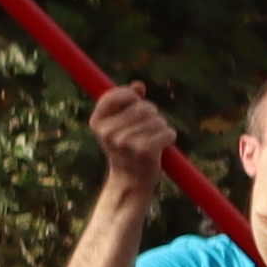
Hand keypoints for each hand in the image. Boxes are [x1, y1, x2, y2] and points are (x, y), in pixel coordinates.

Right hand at [85, 82, 183, 202]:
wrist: (130, 181)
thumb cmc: (126, 149)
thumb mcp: (119, 125)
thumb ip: (128, 103)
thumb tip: (139, 85)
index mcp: (97, 122)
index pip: (114, 95)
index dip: (130, 95)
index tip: (136, 102)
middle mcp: (107, 132)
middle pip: (142, 106)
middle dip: (152, 114)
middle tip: (147, 128)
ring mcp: (124, 142)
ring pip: (157, 119)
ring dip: (161, 127)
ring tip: (153, 139)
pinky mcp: (143, 151)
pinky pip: (167, 132)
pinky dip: (170, 137)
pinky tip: (163, 145)